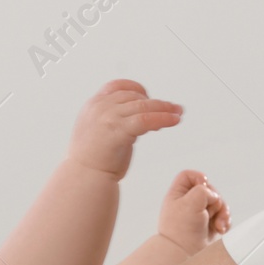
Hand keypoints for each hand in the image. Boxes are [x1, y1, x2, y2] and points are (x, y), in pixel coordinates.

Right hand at [67, 79, 182, 178]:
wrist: (84, 177)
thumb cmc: (94, 160)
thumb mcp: (99, 131)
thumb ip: (114, 120)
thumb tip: (137, 118)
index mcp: (93, 105)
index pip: (117, 86)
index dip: (136, 89)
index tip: (149, 97)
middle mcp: (100, 107)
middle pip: (134, 96)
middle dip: (156, 102)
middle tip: (174, 108)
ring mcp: (108, 117)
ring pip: (143, 106)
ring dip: (165, 108)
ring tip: (178, 113)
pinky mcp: (118, 130)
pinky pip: (146, 119)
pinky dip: (164, 118)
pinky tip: (175, 120)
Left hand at [158, 169, 229, 254]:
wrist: (183, 254)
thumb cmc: (181, 231)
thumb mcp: (189, 202)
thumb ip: (203, 191)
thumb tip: (213, 197)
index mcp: (178, 195)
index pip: (189, 176)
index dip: (199, 178)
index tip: (202, 187)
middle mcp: (188, 203)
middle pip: (210, 189)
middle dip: (215, 200)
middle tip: (209, 211)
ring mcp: (200, 214)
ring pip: (219, 204)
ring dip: (222, 212)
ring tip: (218, 224)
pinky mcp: (209, 225)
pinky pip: (223, 217)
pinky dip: (225, 222)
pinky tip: (221, 230)